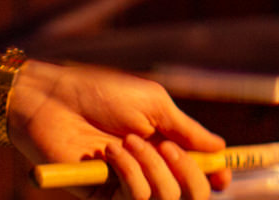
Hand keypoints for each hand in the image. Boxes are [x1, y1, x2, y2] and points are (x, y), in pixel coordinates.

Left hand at [7, 60, 229, 199]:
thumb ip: (186, 130)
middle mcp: (148, 169)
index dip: (214, 176)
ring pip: (163, 198)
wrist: (53, 98)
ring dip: (151, 167)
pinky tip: (111, 152)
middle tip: (168, 148)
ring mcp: (126, 184)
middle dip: (188, 173)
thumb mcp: (153, 103)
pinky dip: (128, 173)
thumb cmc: (100, 90)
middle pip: (188, 194)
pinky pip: (133, 198)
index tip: (225, 174)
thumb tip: (221, 148)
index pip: (196, 173)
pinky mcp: (102, 195)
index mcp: (163, 145)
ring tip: (127, 141)